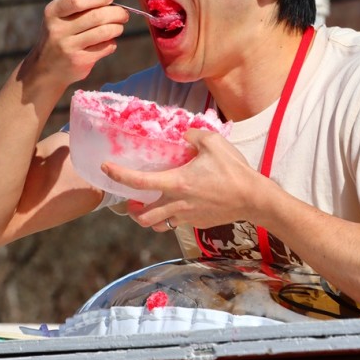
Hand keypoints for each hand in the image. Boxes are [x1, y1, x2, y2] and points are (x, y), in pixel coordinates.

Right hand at [25, 0, 127, 87]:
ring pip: (104, 32)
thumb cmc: (59, 35)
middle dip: (116, 13)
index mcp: (53, 12)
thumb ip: (79, 1)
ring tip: (119, 27)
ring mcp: (68, 46)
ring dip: (117, 28)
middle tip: (123, 14)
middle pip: (97, 16)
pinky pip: (105, 47)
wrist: (45, 69)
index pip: (79, 0)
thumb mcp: (62, 16)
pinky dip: (112, 43)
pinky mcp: (79, 61)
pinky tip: (109, 41)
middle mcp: (58, 29)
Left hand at [103, 129, 275, 231]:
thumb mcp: (213, 143)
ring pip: (157, 225)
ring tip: (147, 205)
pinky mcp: (197, 224)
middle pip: (142, 216)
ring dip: (147, 217)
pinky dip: (169, 216)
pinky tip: (176, 205)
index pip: (138, 182)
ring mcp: (187, 217)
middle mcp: (177, 203)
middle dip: (131, 209)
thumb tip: (183, 134)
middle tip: (130, 198)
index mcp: (176, 182)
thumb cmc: (233, 170)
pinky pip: (176, 223)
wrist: (254, 198)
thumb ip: (192, 135)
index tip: (106, 168)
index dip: (118, 175)